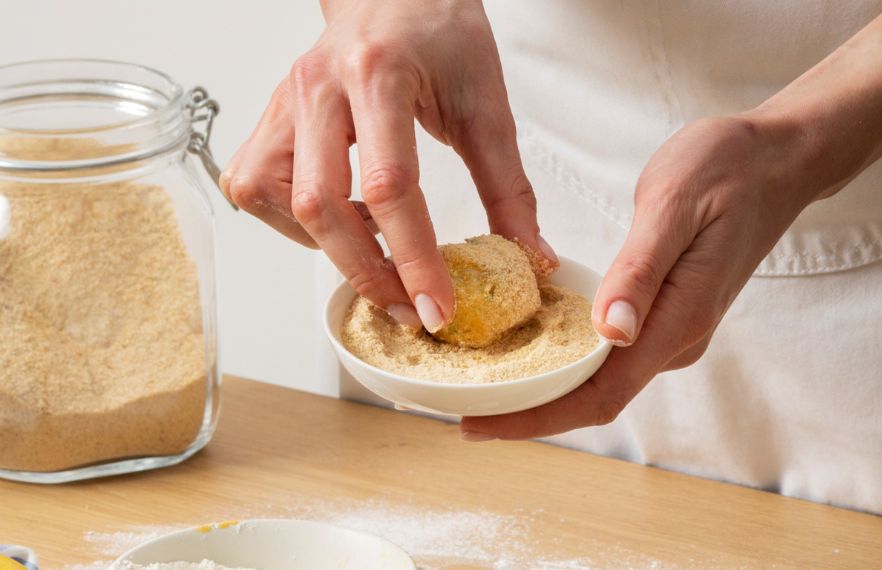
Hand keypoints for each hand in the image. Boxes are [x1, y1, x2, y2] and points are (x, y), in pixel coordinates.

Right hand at [220, 0, 553, 330]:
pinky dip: (296, 222)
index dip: (414, 258)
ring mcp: (285, 101)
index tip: (439, 307)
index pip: (390, 185)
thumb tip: (530, 255)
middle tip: (412, 309)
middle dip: (368, 273)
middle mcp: (319, 87)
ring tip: (378, 255)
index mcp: (379, 74)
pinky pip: (256, 186)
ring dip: (326, 246)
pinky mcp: (270, 116)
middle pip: (320, 204)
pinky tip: (339, 222)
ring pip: (275, 199)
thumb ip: (507, 187)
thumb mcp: (487, 105)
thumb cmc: (441, 34)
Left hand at [458, 0, 881, 439]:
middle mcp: (677, 337)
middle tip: (460, 403)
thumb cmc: (727, 169)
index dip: (536, 418)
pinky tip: (529, 340)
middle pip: (593, 397)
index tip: (477, 425)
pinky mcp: (669, 311)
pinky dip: (565, 355)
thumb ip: (641, 270)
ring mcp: (675, 328)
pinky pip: (611, 351)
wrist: (778, 158)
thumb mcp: (674, 205)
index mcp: (678, 320)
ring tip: (482, 377)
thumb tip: (612, 331)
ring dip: (544, 384)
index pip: (599, 395)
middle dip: (528, 409)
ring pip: (600, 376)